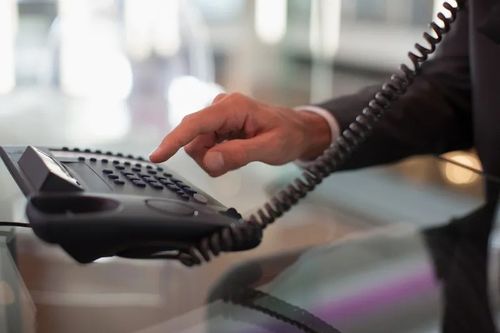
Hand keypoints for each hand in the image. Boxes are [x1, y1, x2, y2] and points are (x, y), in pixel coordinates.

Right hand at [149, 93, 330, 175]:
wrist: (298, 131)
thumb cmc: (288, 136)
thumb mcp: (269, 148)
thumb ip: (239, 155)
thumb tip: (210, 161)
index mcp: (232, 107)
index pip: (194, 124)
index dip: (174, 141)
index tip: (157, 157)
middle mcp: (220, 107)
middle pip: (195, 141)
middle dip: (211, 158)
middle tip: (239, 160)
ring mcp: (218, 116)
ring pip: (199, 147)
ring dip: (216, 158)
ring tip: (242, 155)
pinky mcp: (218, 125)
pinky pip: (206, 147)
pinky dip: (219, 156)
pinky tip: (237, 152)